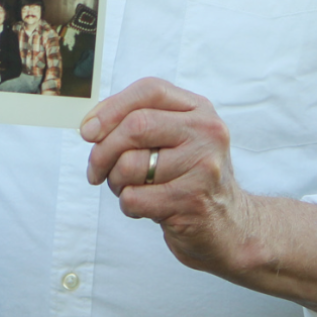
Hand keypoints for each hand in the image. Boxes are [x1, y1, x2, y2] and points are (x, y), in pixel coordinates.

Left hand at [80, 77, 248, 274]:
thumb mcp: (176, 140)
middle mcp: (207, 133)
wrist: (230, 226)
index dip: (111, 108)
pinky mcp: (192, 201)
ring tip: (130, 189)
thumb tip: (90, 125)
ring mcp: (203, 167)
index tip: (87, 131)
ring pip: (130, 166)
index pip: (150, 90)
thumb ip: (140, 122)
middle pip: (136, 126)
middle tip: (95, 171)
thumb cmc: (189, 178)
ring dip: (115, 182)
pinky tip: (146, 208)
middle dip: (103, 151)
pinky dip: (128, 205)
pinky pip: (135, 198)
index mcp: (199, 110)